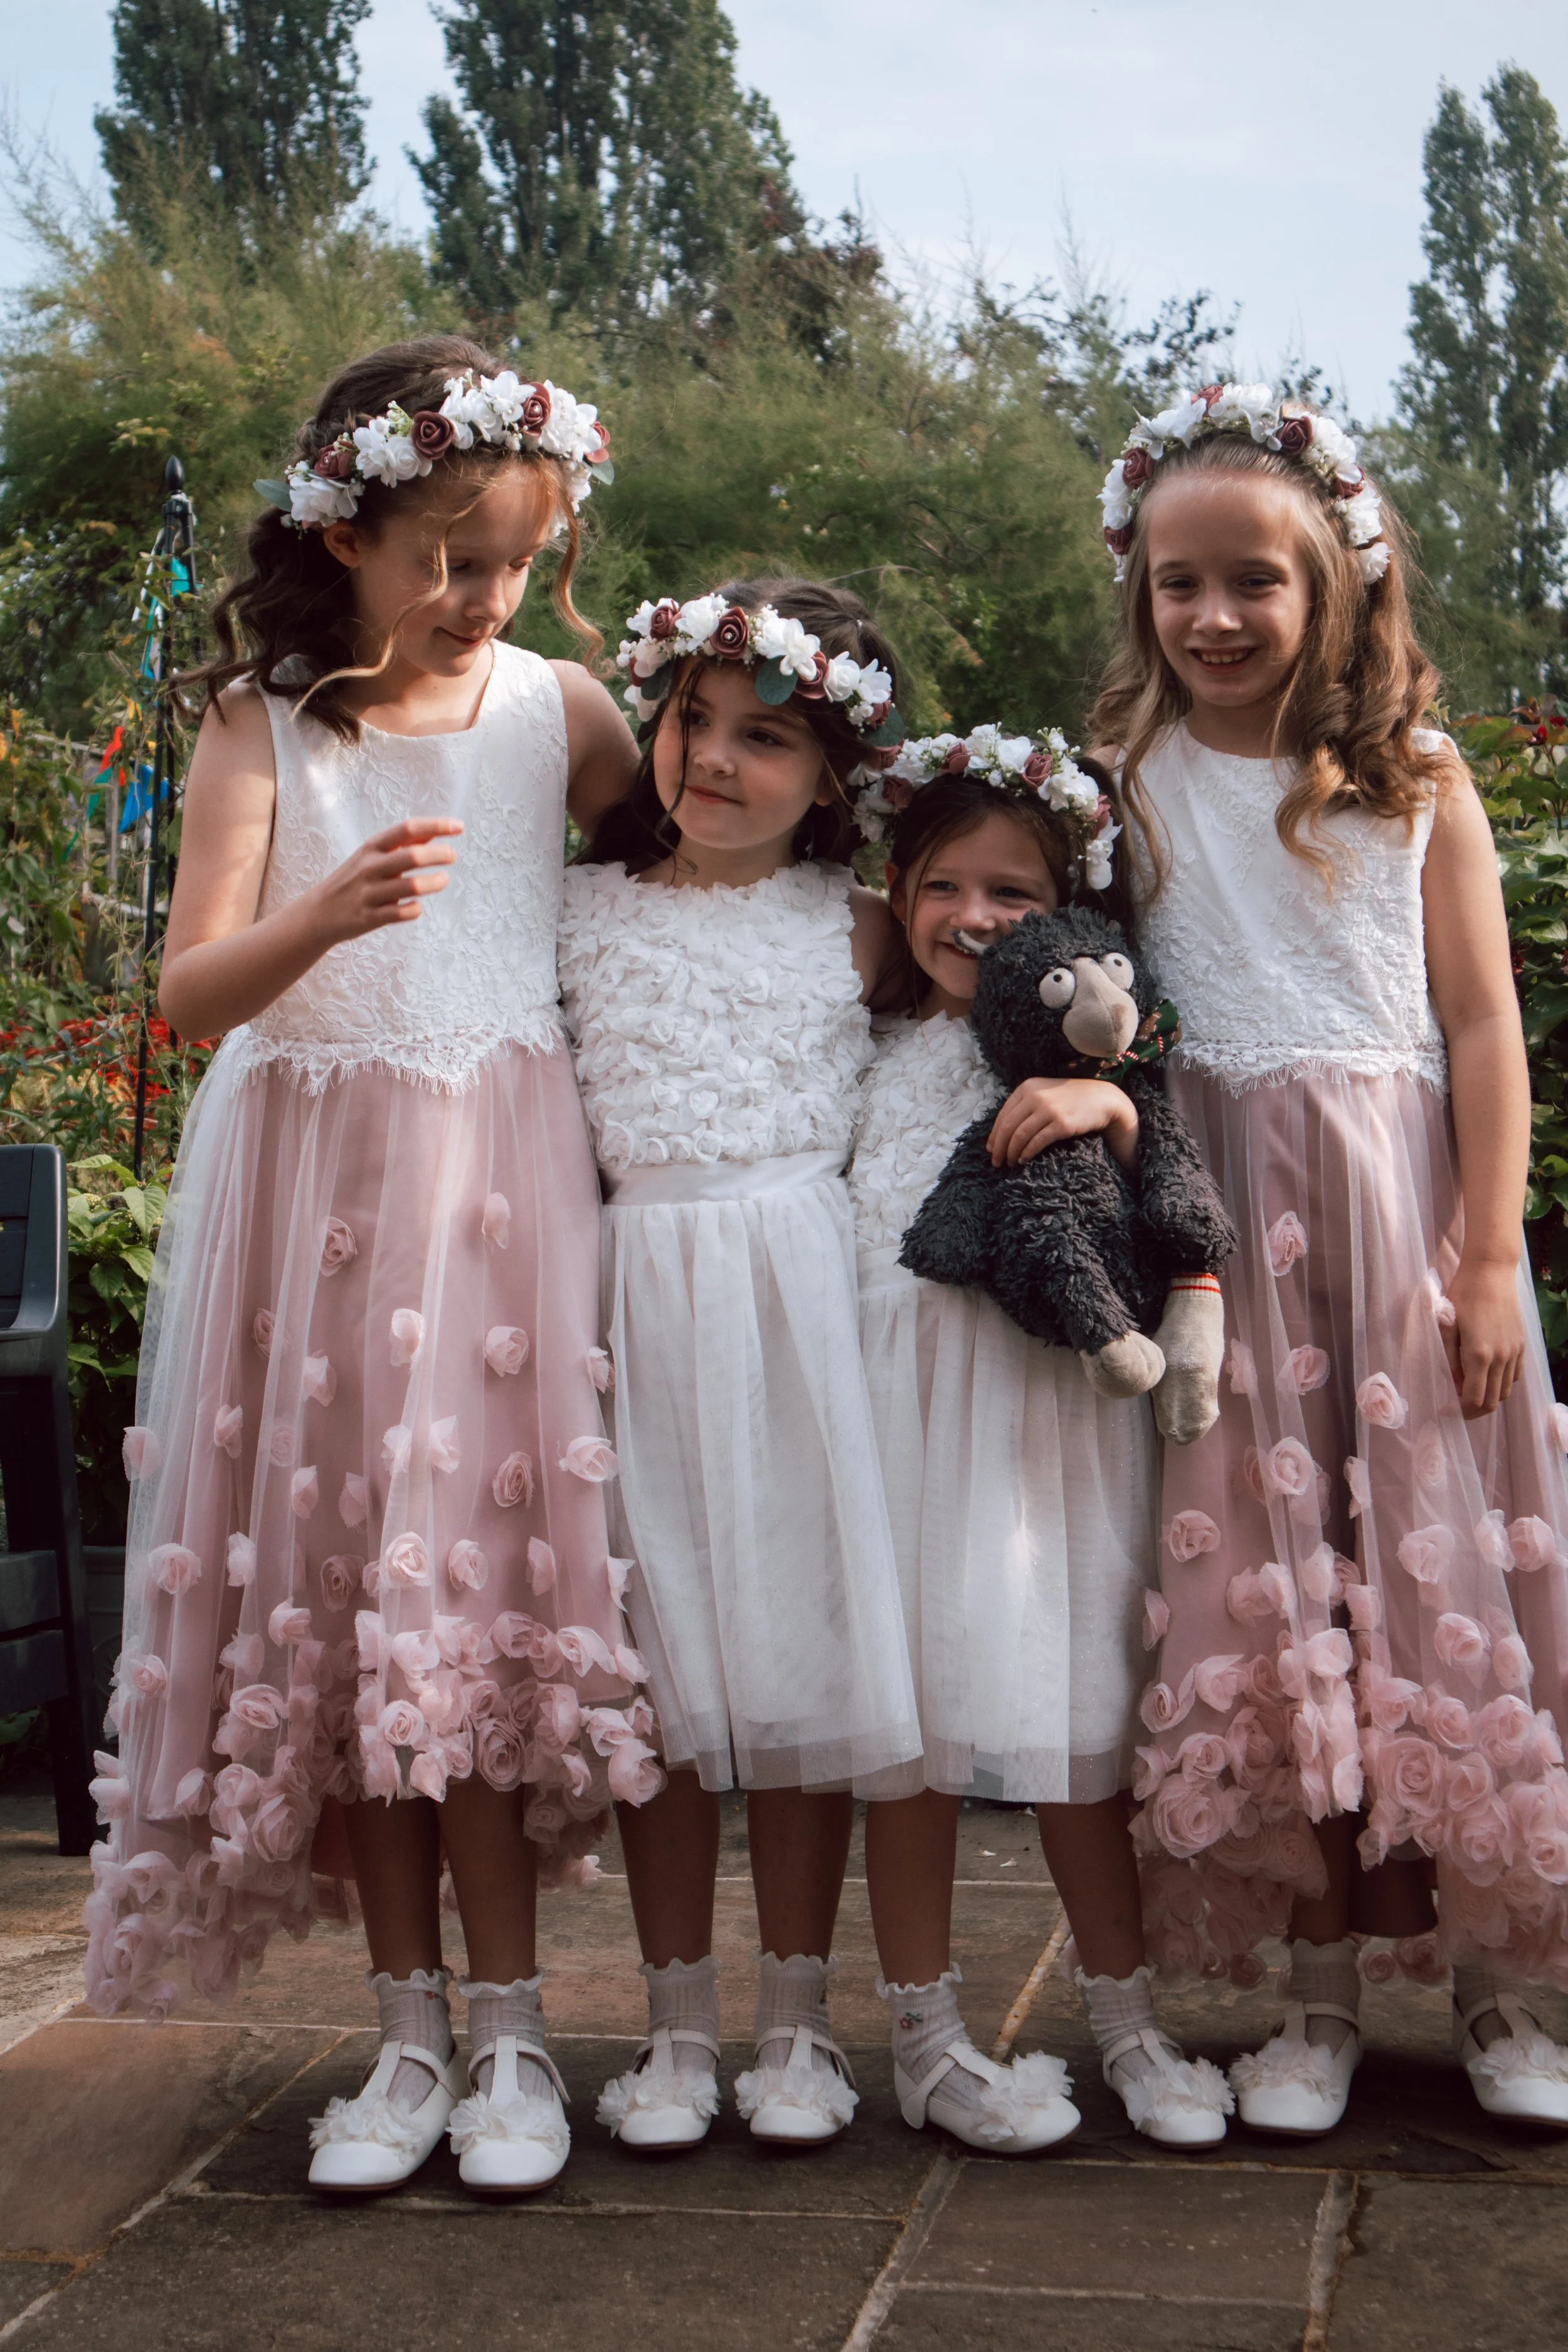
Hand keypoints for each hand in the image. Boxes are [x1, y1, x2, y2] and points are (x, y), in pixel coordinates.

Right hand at [309, 817, 462, 945]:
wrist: (319, 912)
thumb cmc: (354, 880)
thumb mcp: (372, 856)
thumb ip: (402, 845)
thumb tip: (433, 833)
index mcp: (372, 848)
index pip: (407, 829)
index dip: (436, 825)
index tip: (459, 827)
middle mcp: (370, 868)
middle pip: (412, 856)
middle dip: (439, 854)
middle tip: (452, 856)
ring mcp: (369, 893)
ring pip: (412, 886)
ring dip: (434, 883)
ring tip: (443, 880)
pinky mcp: (370, 917)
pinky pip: (401, 913)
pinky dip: (415, 909)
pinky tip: (418, 907)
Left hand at [988, 1077, 1138, 1168]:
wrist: (1102, 1099)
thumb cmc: (1070, 1098)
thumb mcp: (1044, 1093)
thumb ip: (1025, 1105)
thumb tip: (1002, 1131)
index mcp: (1027, 1087)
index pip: (1003, 1114)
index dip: (994, 1134)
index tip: (990, 1149)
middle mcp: (1035, 1096)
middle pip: (1008, 1126)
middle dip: (999, 1147)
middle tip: (996, 1162)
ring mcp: (1049, 1110)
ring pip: (1020, 1135)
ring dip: (1011, 1152)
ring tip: (1009, 1163)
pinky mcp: (1061, 1124)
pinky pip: (1037, 1142)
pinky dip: (1027, 1153)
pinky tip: (1023, 1160)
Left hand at [1443, 1257, 1526, 1417]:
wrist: (1490, 1272)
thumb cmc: (1462, 1295)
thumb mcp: (1447, 1327)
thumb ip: (1450, 1359)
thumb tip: (1455, 1385)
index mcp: (1479, 1354)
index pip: (1474, 1399)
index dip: (1460, 1410)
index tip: (1447, 1409)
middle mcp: (1501, 1357)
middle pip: (1492, 1401)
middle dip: (1474, 1410)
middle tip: (1459, 1408)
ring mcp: (1514, 1352)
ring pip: (1505, 1391)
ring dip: (1489, 1398)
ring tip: (1471, 1393)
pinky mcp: (1521, 1345)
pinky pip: (1515, 1375)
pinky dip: (1502, 1384)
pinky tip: (1488, 1377)